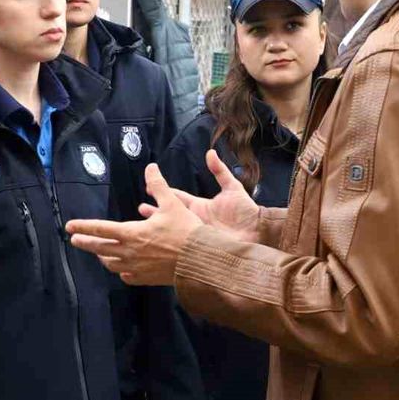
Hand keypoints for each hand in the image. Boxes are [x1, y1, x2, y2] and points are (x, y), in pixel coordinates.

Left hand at [68, 163, 201, 285]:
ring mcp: (136, 268)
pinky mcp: (145, 279)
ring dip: (103, 257)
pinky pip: (127, 276)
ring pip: (111, 264)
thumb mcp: (172, 204)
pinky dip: (121, 271)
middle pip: (100, 248)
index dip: (83, 226)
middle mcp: (129, 252)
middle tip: (75, 240)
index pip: (100, 229)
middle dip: (85, 243)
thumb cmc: (186, 231)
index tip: (69, 227)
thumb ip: (158, 185)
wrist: (200, 260)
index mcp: (132, 233)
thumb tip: (150, 167)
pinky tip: (122, 269)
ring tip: (100, 253)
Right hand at [142, 150, 260, 243]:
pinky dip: (171, 245)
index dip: (163, 193)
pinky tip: (159, 246)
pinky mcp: (199, 247)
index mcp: (200, 206)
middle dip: (155, 213)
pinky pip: (183, 245)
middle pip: (170, 215)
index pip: (177, 198)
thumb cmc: (246, 211)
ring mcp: (196, 234)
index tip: (149, 188)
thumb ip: (220, 171)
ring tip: (144, 227)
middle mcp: (195, 220)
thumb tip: (210, 152)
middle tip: (140, 211)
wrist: (257, 233)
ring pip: (173, 231)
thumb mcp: (232, 188)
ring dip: (159, 228)